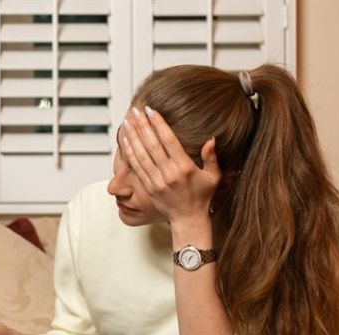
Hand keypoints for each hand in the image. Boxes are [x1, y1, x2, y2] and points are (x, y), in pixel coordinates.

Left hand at [121, 105, 220, 225]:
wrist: (188, 219)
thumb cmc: (202, 196)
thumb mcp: (213, 177)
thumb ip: (212, 157)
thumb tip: (211, 139)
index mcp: (185, 168)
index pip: (169, 140)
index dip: (158, 124)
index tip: (150, 110)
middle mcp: (169, 174)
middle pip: (152, 144)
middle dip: (142, 125)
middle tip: (135, 110)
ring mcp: (157, 181)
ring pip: (141, 155)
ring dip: (132, 136)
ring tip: (126, 121)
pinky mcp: (148, 188)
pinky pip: (137, 167)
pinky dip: (129, 153)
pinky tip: (125, 140)